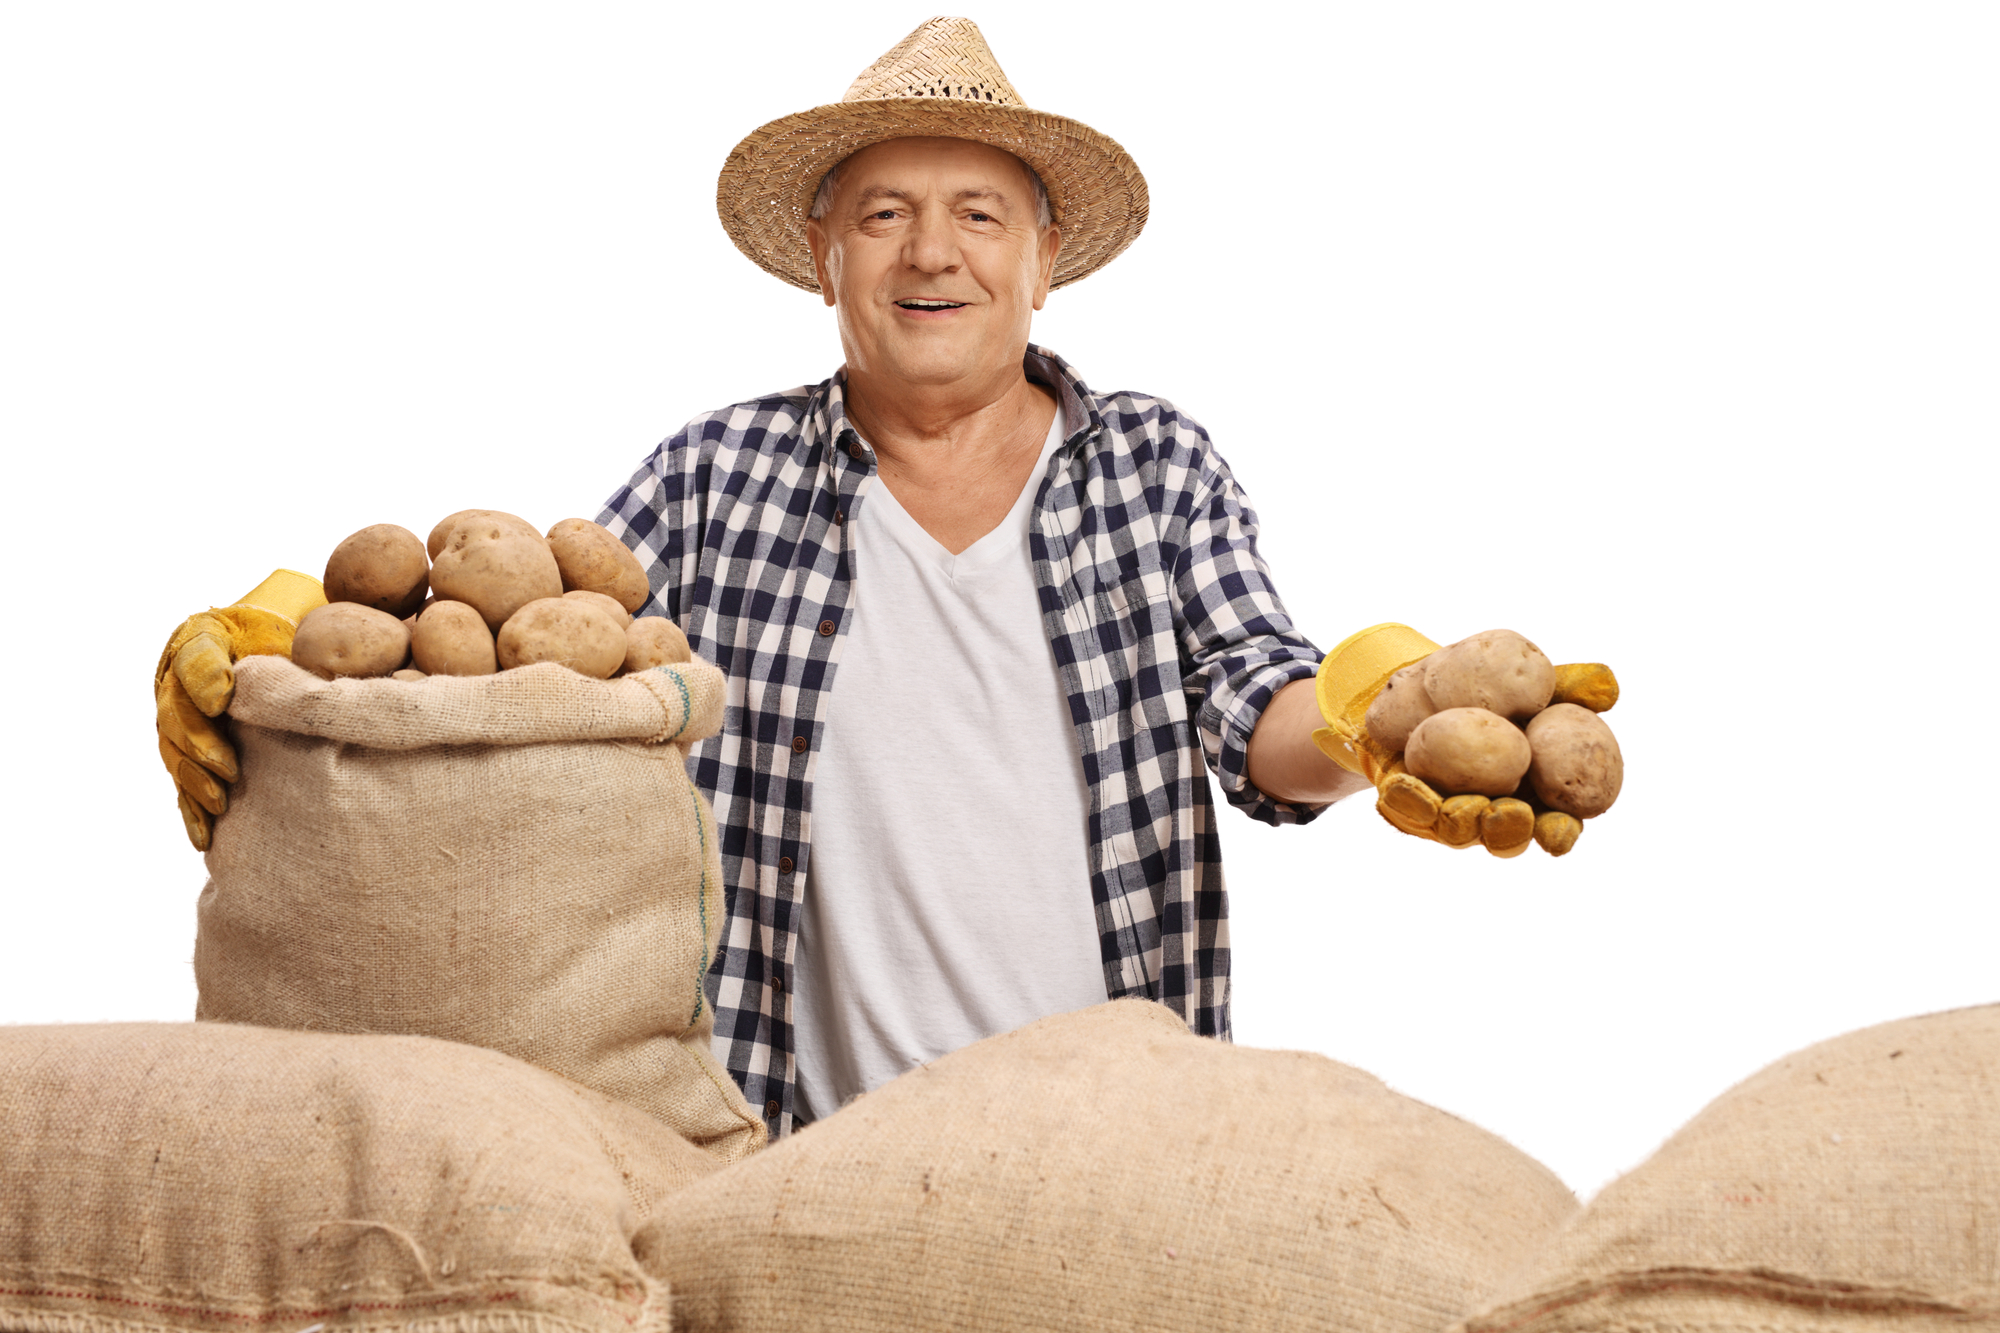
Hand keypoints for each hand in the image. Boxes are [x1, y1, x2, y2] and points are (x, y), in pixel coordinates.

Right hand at [155, 570, 325, 849]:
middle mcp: (186, 677)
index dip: (202, 675)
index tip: (221, 700)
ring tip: (220, 800)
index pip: (195, 650)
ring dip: (194, 778)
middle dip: (198, 742)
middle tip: (228, 767)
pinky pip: (185, 781)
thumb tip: (321, 673)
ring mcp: (186, 717)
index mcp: (207, 637)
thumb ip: (304, 641)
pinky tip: (205, 835)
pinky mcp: (195, 753)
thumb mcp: (310, 626)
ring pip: (174, 748)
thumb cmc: (308, 634)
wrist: (302, 648)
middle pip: (175, 709)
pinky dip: (192, 809)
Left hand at [1309, 624, 1617, 857]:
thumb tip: (1608, 687)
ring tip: (1462, 805)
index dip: (1561, 831)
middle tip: (1511, 813)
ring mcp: (1451, 813)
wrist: (1422, 687)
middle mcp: (1496, 810)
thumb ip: (1569, 687)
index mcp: (1536, 793)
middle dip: (1509, 830)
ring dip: (1460, 819)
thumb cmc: (1493, 690)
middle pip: (1507, 834)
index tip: (1562, 829)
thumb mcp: (1531, 681)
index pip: (1557, 823)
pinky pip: (1407, 807)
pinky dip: (1406, 798)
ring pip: (1457, 828)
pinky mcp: (1408, 804)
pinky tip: (1399, 786)